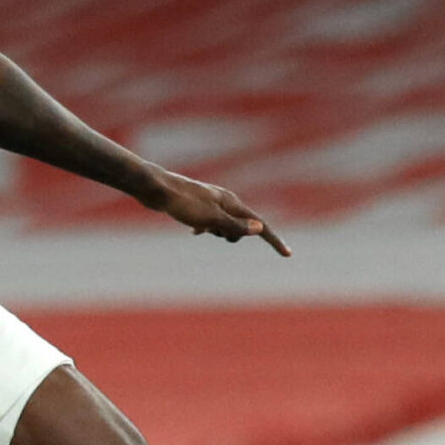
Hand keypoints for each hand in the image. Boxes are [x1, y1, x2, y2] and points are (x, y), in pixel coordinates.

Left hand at [150, 169, 289, 256]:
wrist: (157, 189)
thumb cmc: (183, 204)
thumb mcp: (211, 219)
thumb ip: (234, 225)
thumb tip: (259, 228)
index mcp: (232, 203)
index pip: (259, 225)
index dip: (274, 241)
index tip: (288, 255)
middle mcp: (225, 201)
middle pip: (241, 227)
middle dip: (232, 235)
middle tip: (211, 230)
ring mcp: (212, 203)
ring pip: (224, 226)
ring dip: (216, 231)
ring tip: (197, 226)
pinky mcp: (199, 206)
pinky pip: (210, 222)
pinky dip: (206, 229)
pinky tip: (194, 231)